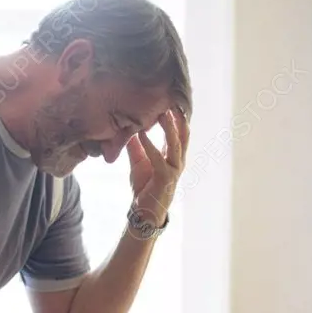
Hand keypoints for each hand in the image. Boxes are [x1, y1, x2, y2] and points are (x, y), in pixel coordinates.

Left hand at [127, 109, 189, 223]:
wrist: (144, 213)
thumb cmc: (144, 188)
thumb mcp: (139, 162)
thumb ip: (136, 146)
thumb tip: (129, 129)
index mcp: (173, 156)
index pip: (179, 133)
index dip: (177, 117)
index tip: (172, 99)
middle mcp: (177, 161)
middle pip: (182, 135)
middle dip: (178, 118)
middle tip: (172, 99)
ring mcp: (174, 170)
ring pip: (174, 145)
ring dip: (168, 128)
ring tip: (161, 113)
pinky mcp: (165, 179)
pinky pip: (158, 159)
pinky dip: (149, 146)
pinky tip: (141, 134)